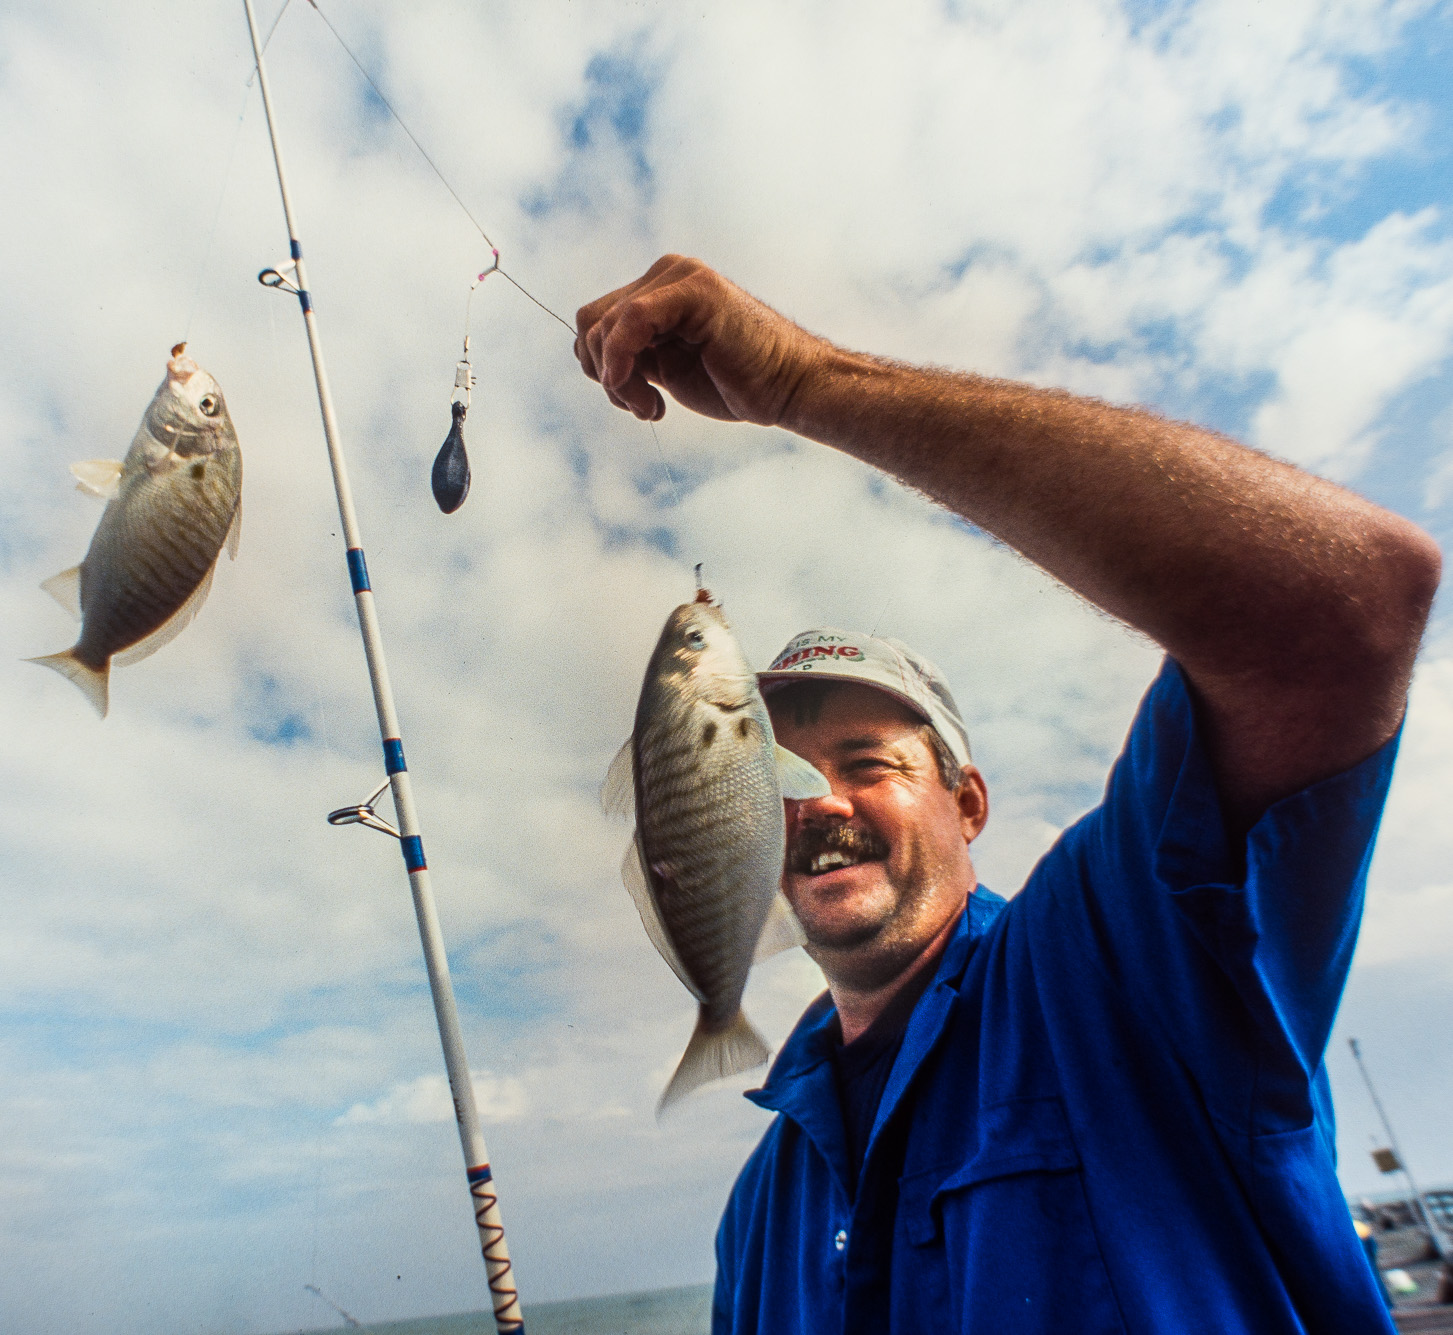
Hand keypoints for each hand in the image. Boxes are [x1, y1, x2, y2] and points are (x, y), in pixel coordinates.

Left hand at [574, 255, 822, 425]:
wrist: (789, 387)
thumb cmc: (737, 384)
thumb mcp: (666, 369)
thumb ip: (633, 354)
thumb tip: (591, 358)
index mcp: (657, 292)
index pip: (595, 323)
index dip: (599, 368)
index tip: (634, 403)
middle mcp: (665, 275)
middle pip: (592, 322)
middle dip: (605, 375)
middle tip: (642, 408)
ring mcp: (679, 277)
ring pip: (605, 324)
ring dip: (618, 380)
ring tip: (652, 407)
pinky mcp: (694, 290)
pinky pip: (632, 318)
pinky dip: (623, 360)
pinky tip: (645, 395)